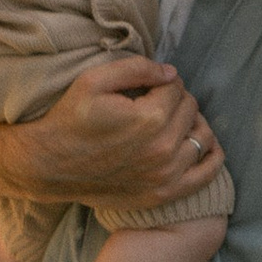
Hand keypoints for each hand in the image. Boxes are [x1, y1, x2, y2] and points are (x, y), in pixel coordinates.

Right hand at [27, 57, 221, 207]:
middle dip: (177, 100)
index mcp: (149, 119)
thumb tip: (170, 73)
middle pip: (191, 110)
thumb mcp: (94, 80)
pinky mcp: (164, 193)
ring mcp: (166, 175)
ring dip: (193, 123)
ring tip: (174, 120)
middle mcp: (163, 149)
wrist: (49, 166)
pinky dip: (212, 156)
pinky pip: (208, 173)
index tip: (149, 85)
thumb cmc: (69, 119)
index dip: (163, 80)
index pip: (176, 87)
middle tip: (156, 101)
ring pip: (203, 137)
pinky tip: (201, 144)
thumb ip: (137, 68)